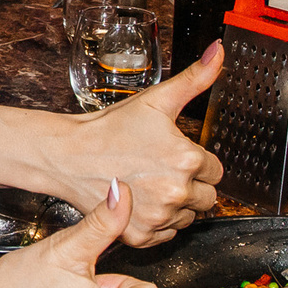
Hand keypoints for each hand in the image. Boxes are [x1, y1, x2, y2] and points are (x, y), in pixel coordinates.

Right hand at [42, 42, 224, 244]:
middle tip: (161, 168)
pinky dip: (158, 222)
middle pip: (207, 197)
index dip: (196, 161)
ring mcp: (158, 217)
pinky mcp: (141, 236)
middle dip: (191, 184)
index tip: (173, 155)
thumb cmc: (110, 129)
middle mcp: (176, 192)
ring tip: (150, 183)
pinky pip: (167, 234)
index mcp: (187, 159)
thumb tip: (218, 52)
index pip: (216, 171)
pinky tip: (142, 201)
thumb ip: (195, 78)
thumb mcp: (157, 99)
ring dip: (177, 204)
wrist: (68, 155)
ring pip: (189, 216)